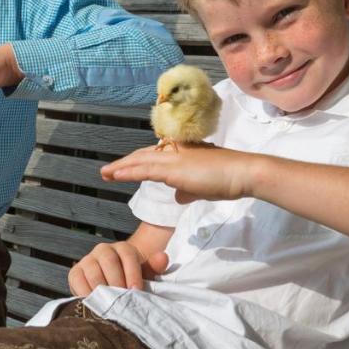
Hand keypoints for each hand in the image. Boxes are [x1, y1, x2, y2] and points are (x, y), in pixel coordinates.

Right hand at [68, 240, 168, 297]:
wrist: (113, 284)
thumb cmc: (132, 281)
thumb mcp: (145, 274)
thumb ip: (154, 267)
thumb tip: (162, 257)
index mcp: (123, 248)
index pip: (128, 255)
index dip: (132, 273)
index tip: (136, 291)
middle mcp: (103, 250)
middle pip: (109, 261)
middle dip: (116, 282)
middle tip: (122, 300)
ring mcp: (88, 260)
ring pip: (93, 271)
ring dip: (101, 289)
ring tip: (108, 305)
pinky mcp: (75, 272)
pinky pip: (77, 280)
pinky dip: (84, 292)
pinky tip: (93, 304)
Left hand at [101, 143, 255, 203]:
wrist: (242, 173)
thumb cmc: (228, 179)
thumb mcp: (204, 187)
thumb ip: (189, 189)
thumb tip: (178, 196)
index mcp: (182, 154)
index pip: (154, 157)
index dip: (137, 163)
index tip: (124, 169)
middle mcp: (175, 152)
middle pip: (142, 156)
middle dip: (124, 164)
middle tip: (107, 172)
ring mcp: (174, 158)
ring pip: (140, 161)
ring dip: (120, 168)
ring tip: (105, 174)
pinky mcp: (174, 169)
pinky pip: (144, 169)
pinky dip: (128, 172)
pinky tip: (116, 176)